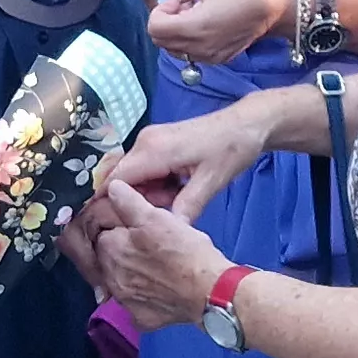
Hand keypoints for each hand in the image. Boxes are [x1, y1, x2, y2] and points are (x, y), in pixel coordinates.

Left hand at [82, 177, 235, 332]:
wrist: (210, 290)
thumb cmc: (184, 252)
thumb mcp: (156, 217)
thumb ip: (128, 201)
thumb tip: (111, 188)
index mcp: (110, 251)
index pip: (101, 234)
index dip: (119, 228)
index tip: (136, 228)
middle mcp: (112, 279)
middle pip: (109, 259)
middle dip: (122, 251)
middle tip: (148, 245)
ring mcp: (126, 302)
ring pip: (121, 282)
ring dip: (131, 273)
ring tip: (155, 266)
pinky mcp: (142, 318)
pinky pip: (137, 304)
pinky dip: (145, 297)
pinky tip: (160, 288)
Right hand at [108, 93, 288, 220]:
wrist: (247, 124)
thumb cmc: (232, 149)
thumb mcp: (211, 182)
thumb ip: (186, 208)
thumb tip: (167, 234)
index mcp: (153, 150)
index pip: (114, 180)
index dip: (110, 204)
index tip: (121, 225)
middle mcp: (144, 142)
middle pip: (121, 179)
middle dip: (137, 200)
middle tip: (168, 208)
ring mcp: (150, 141)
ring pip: (134, 176)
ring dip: (149, 193)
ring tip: (179, 198)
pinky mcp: (157, 143)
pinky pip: (145, 169)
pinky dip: (156, 184)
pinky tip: (178, 189)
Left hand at [151, 0, 291, 65]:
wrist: (275, 7)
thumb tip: (171, 0)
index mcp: (194, 28)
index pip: (155, 28)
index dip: (160, 11)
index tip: (178, 0)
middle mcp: (199, 48)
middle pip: (161, 42)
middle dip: (166, 22)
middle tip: (185, 6)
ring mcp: (209, 57)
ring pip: (175, 50)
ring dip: (177, 32)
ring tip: (196, 14)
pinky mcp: (219, 59)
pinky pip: (192, 54)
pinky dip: (190, 40)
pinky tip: (207, 25)